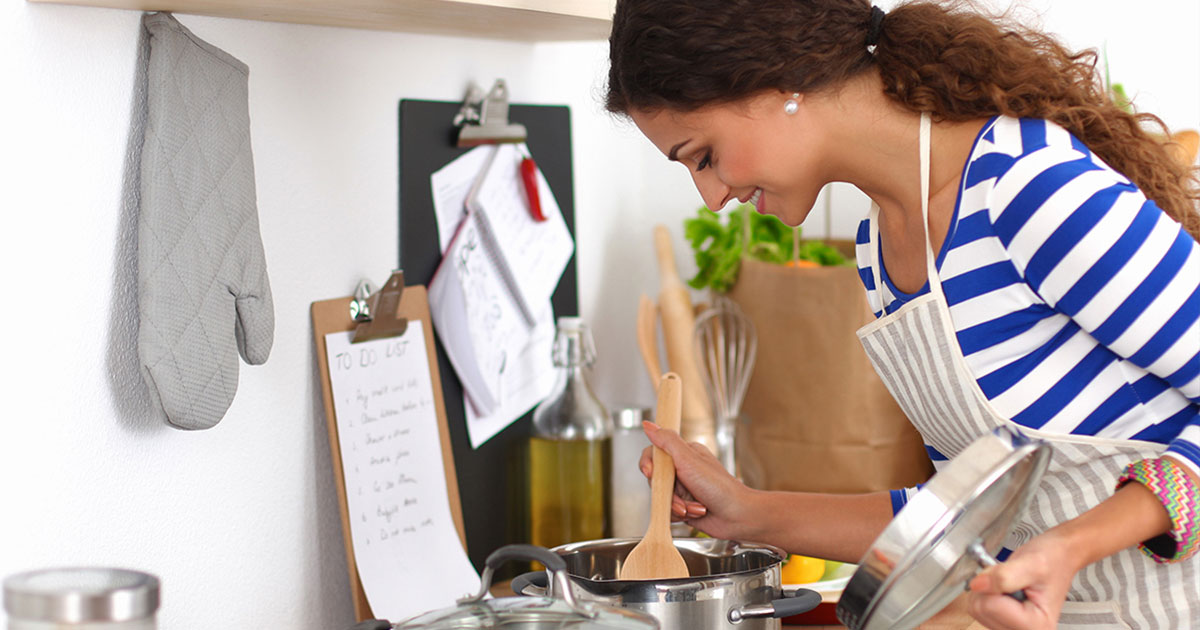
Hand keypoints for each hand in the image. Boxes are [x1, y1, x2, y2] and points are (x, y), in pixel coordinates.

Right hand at [638, 421, 759, 540]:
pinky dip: (679, 515)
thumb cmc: (720, 487)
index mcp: (684, 454)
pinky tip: (695, 513)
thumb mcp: (689, 459)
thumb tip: (648, 425)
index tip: (651, 473)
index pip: (654, 454)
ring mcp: (683, 489)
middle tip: (683, 494)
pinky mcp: (684, 506)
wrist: (737, 516)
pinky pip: (668, 512)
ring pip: (661, 498)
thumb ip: (667, 441)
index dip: (649, 465)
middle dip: (668, 492)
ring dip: (676, 505)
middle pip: (655, 479)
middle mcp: (682, 470)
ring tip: (695, 506)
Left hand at [966, 530, 1079, 629]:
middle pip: (980, 610)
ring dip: (988, 590)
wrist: (1060, 557)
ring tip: (1010, 583)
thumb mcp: (1031, 563)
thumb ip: (1003, 576)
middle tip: (1011, 578)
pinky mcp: (1004, 623)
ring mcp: (1013, 628)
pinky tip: (1005, 590)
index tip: (1011, 575)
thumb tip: (977, 584)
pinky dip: (987, 594)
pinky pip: (978, 609)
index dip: (993, 584)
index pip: (989, 606)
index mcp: (1036, 625)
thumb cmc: (1052, 560)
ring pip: (976, 610)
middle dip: (989, 588)